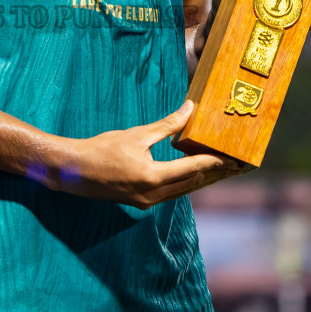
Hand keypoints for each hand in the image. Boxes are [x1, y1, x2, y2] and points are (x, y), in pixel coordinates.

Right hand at [43, 101, 244, 209]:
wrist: (73, 172)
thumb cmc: (102, 149)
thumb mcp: (136, 135)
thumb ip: (166, 125)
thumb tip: (189, 109)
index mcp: (153, 177)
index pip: (193, 168)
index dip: (215, 162)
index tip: (233, 156)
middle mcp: (153, 194)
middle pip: (193, 182)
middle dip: (215, 172)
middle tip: (236, 165)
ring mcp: (148, 201)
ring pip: (184, 190)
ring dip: (203, 179)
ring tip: (222, 170)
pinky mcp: (142, 202)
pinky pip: (172, 193)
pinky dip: (186, 182)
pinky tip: (194, 173)